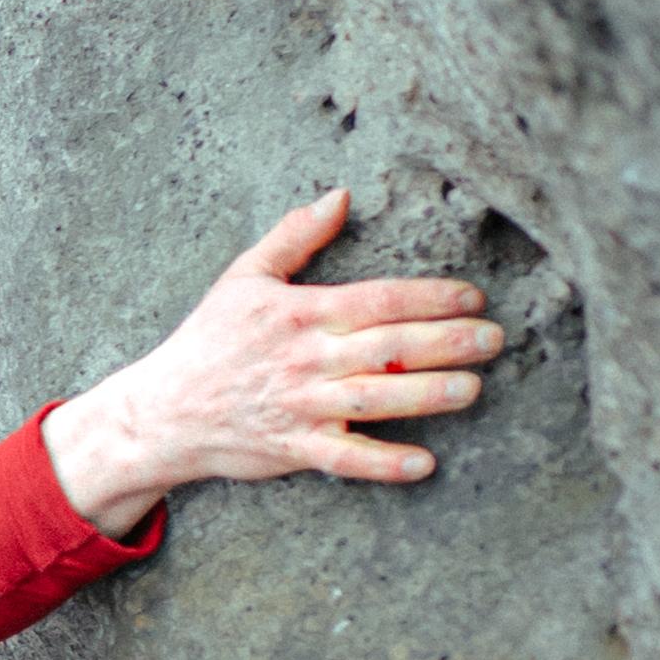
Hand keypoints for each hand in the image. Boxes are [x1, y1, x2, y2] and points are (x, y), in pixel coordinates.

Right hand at [42, 189, 501, 536]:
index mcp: (301, 313)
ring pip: (377, 400)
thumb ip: (294, 237)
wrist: (164, 410)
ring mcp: (302, 407)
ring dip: (429, 395)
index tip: (472, 296)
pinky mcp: (295, 449)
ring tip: (474, 388)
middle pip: (390, 347)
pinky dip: (384, 463)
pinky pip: (346, 459)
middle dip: (448, 342)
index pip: (378, 299)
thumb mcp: (244, 277)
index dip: (430, 296)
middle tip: (495, 338)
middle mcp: (307, 359)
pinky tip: (425, 463)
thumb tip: (339, 195)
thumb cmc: (209, 341)